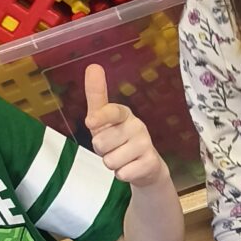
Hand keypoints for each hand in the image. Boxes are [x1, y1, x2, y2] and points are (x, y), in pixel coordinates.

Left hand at [83, 62, 164, 186]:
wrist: (146, 167)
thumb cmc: (119, 139)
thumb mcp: (104, 119)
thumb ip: (97, 95)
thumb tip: (93, 65)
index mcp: (124, 113)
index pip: (112, 112)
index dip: (100, 117)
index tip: (90, 122)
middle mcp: (137, 126)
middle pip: (102, 142)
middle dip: (102, 151)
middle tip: (113, 148)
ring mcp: (146, 145)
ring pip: (110, 160)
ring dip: (112, 164)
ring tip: (122, 159)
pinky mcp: (150, 163)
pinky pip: (122, 173)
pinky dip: (122, 175)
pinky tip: (130, 168)